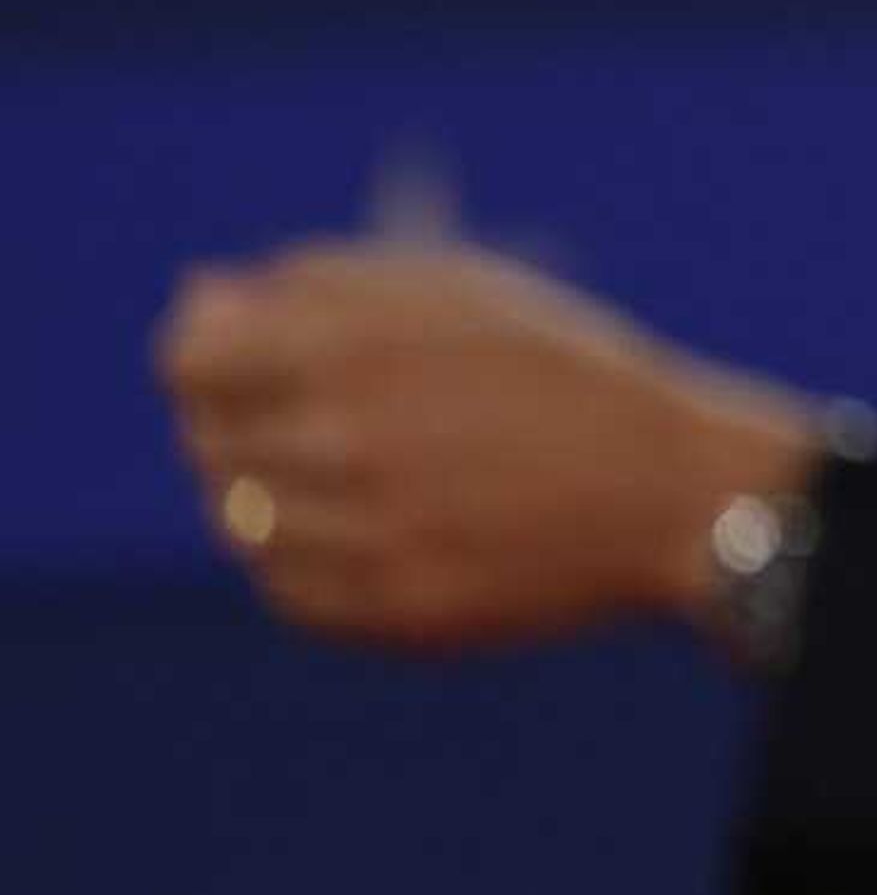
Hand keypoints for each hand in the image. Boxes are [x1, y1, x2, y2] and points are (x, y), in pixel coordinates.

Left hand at [153, 244, 814, 651]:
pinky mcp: (389, 611)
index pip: (189, 361)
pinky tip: (382, 532)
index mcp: (352, 346)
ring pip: (240, 520)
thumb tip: (204, 301)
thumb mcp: (458, 291)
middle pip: (207, 441)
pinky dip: (310, 562)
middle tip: (332, 419)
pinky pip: (287, 590)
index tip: (242, 361)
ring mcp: (363, 533)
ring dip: (281, 495)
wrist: (670, 490)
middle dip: (247, 423)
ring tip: (369, 477)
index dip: (206, 357)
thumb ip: (319, 282)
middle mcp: (343, 440)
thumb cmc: (564, 373)